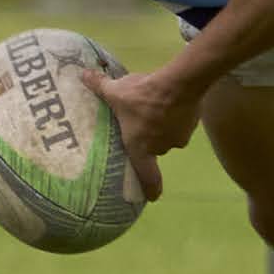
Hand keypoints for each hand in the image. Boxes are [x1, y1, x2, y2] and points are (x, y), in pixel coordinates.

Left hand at [85, 66, 206, 202]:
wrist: (178, 84)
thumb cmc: (142, 96)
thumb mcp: (116, 91)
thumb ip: (99, 86)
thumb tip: (82, 75)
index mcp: (140, 147)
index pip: (147, 176)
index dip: (150, 188)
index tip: (152, 197)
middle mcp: (160, 147)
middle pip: (155, 149)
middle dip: (150, 139)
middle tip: (143, 123)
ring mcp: (178, 138)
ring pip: (168, 135)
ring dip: (163, 126)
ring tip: (158, 108)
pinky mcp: (192, 125)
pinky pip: (182, 124)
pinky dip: (177, 116)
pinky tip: (172, 103)